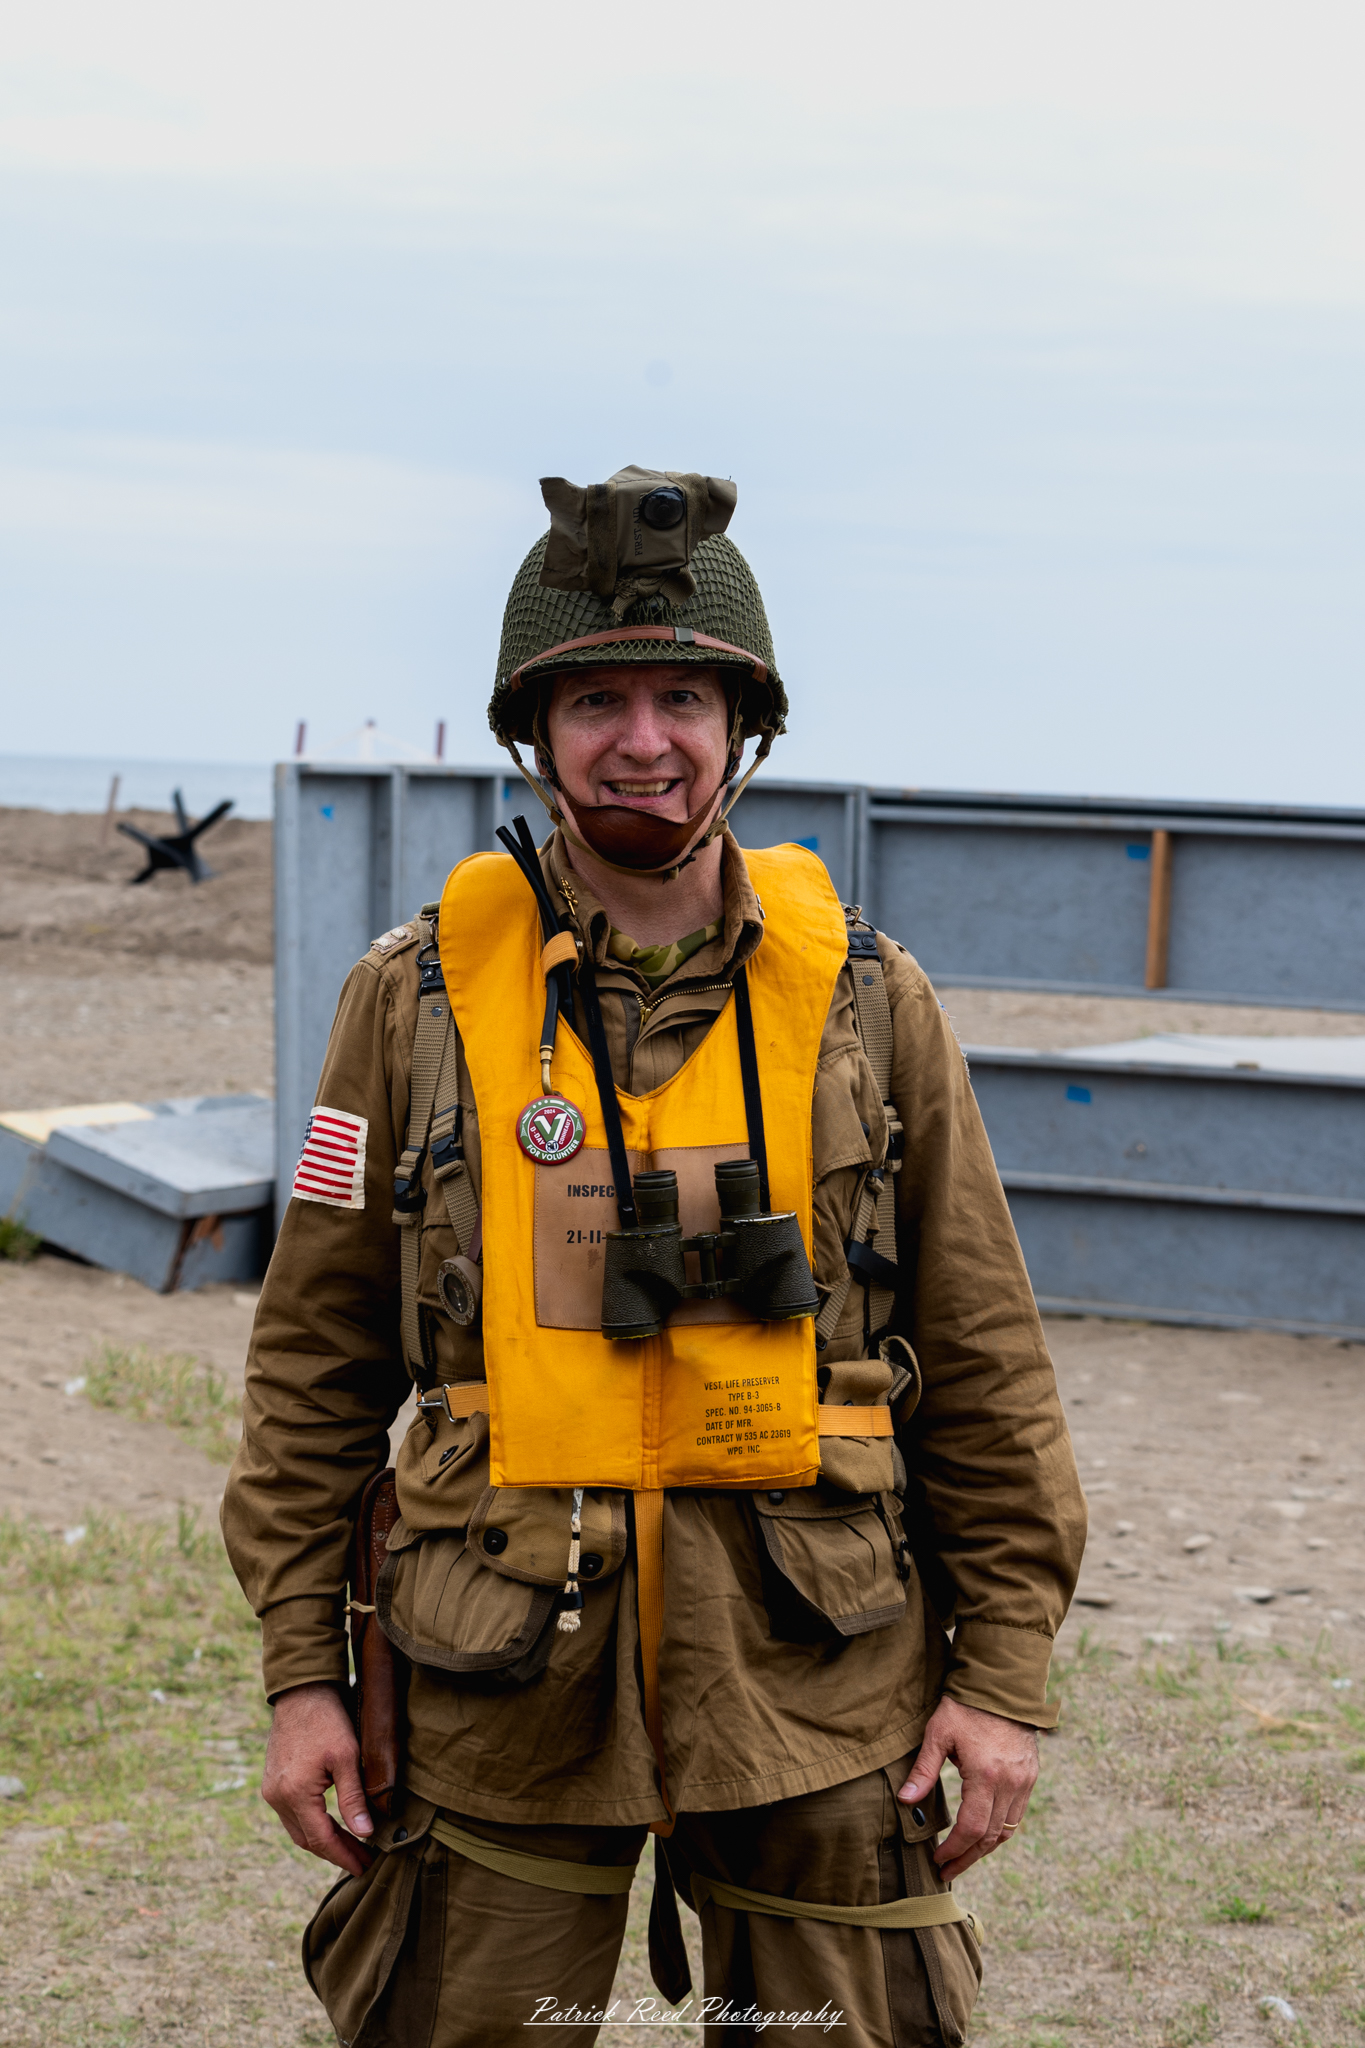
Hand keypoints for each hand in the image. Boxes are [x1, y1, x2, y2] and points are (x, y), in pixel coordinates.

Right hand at [261, 1682, 375, 1877]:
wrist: (301, 1691)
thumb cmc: (327, 1720)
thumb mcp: (347, 1757)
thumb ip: (354, 1799)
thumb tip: (365, 1834)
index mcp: (294, 1794)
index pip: (321, 1840)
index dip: (344, 1856)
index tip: (365, 1867)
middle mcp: (277, 1798)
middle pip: (307, 1840)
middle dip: (336, 1853)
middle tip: (363, 1861)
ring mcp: (271, 1791)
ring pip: (298, 1829)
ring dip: (323, 1840)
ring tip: (352, 1847)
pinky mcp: (272, 1782)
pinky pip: (292, 1815)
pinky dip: (312, 1825)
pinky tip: (331, 1825)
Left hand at [898, 1696, 1038, 1880]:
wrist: (1002, 1685)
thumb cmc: (965, 1707)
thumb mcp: (938, 1734)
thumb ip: (924, 1770)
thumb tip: (906, 1801)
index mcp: (987, 1775)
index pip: (971, 1828)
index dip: (954, 1849)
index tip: (938, 1860)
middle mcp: (1010, 1784)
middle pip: (990, 1837)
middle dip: (967, 1857)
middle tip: (947, 1871)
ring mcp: (1024, 1781)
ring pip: (1006, 1830)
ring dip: (984, 1848)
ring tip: (962, 1858)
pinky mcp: (1030, 1776)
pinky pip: (1016, 1815)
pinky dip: (999, 1830)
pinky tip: (982, 1834)